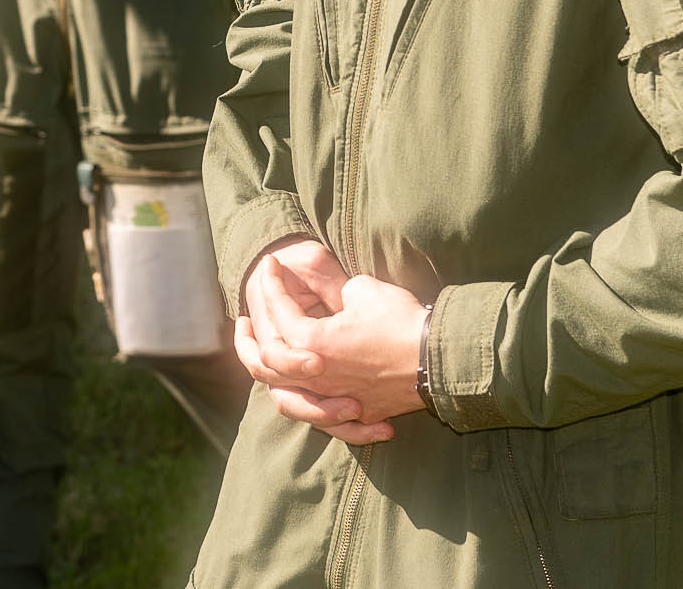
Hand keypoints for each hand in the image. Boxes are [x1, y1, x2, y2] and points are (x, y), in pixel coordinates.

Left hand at [236, 240, 425, 444]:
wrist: (441, 358)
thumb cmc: (401, 321)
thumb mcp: (361, 290)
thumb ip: (334, 291)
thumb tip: (331, 298)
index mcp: (312, 343)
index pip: (279, 313)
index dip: (271, 283)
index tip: (269, 264)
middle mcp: (317, 377)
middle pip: (265, 363)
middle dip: (247, 340)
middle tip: (242, 319)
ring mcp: (336, 399)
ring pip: (285, 398)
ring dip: (268, 378)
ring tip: (261, 359)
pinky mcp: (359, 412)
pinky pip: (321, 418)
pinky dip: (307, 408)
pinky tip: (299, 394)